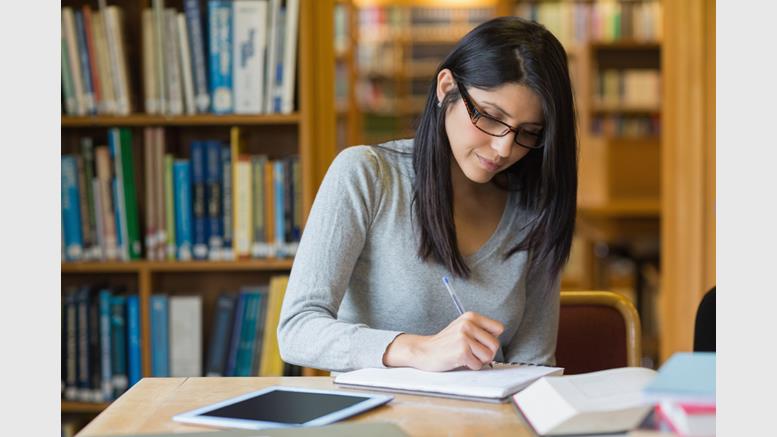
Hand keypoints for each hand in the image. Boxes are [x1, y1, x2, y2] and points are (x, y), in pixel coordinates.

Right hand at [382, 312, 503, 370]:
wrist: (424, 351)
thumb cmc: (446, 343)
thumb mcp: (463, 328)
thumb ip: (480, 331)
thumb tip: (497, 343)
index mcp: (471, 316)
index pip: (499, 328)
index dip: (491, 339)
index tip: (480, 342)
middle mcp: (468, 324)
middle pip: (495, 344)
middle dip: (486, 353)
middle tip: (472, 353)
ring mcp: (464, 337)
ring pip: (488, 356)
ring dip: (478, 361)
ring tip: (466, 356)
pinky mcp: (461, 351)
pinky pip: (477, 365)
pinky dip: (470, 366)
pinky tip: (459, 360)